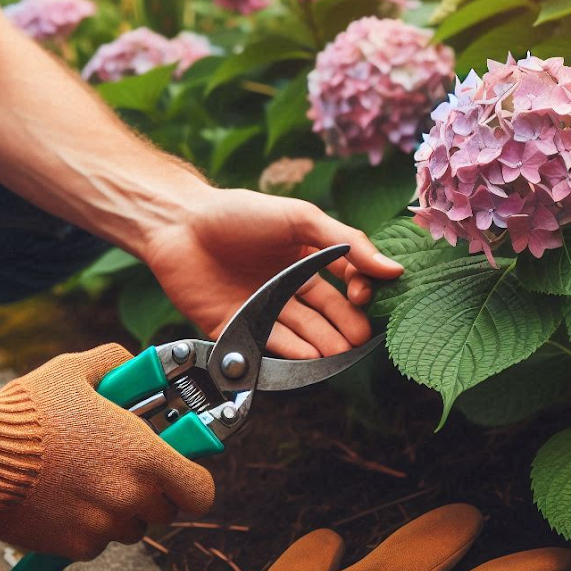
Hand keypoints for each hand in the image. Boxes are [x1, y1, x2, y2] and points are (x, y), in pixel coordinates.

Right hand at [0, 345, 213, 558]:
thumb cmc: (26, 413)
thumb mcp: (77, 371)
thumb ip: (118, 365)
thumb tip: (137, 367)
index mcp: (145, 456)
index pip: (200, 491)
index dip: (192, 482)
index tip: (180, 472)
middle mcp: (130, 496)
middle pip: (165, 510)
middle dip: (150, 492)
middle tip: (122, 469)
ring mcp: (103, 526)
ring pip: (130, 528)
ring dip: (118, 510)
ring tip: (87, 480)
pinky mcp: (74, 546)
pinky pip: (96, 542)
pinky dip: (87, 527)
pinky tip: (64, 498)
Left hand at [143, 188, 403, 358]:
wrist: (177, 224)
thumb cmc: (237, 213)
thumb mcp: (300, 218)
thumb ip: (346, 243)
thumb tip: (393, 268)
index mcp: (306, 259)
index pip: (346, 283)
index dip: (359, 292)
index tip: (362, 295)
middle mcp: (287, 287)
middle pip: (327, 315)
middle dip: (346, 328)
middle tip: (361, 341)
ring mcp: (263, 309)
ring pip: (302, 335)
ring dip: (323, 345)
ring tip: (339, 354)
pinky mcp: (236, 328)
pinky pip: (268, 345)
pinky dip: (291, 353)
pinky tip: (309, 357)